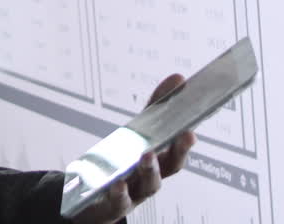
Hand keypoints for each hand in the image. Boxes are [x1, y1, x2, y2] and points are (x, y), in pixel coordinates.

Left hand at [70, 74, 195, 223]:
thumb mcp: (138, 131)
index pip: (178, 149)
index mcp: (161, 159)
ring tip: (147, 154)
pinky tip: (118, 183)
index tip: (191, 128)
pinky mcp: (114, 205)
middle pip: (170, 167)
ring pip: (149, 184)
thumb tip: (178, 78)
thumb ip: (156, 106)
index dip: (185, 140)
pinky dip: (121, 193)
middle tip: (185, 136)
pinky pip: (120, 202)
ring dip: (151, 169)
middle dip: (178, 151)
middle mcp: (152, 177)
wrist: (93, 196)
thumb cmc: (125, 161)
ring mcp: (135, 192)